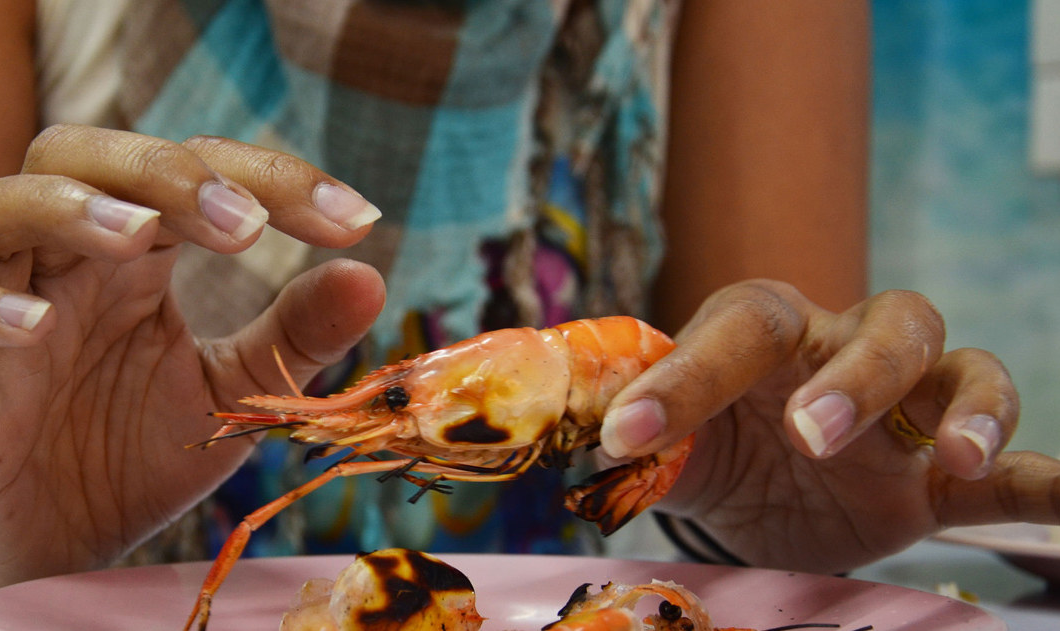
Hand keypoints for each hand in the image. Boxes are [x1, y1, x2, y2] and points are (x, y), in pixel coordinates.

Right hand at [0, 125, 385, 607]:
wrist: (61, 546)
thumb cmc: (139, 451)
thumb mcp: (235, 391)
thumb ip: (294, 335)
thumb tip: (371, 276)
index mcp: (136, 256)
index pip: (193, 172)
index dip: (274, 180)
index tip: (358, 220)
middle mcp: (63, 263)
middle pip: (75, 154)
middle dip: (162, 173)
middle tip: (246, 226)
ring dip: (61, 207)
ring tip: (134, 235)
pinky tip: (37, 327)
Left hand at [600, 280, 1053, 573]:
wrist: (756, 489)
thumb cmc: (710, 442)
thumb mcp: (666, 440)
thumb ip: (636, 431)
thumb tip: (575, 435)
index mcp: (763, 330)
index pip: (736, 330)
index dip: (683, 379)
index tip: (626, 438)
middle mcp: (844, 351)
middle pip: (886, 326)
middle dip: (856, 378)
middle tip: (810, 436)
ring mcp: (905, 411)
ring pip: (965, 372)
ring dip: (969, 410)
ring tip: (953, 458)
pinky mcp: (937, 478)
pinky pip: (1014, 472)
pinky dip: (1045, 480)